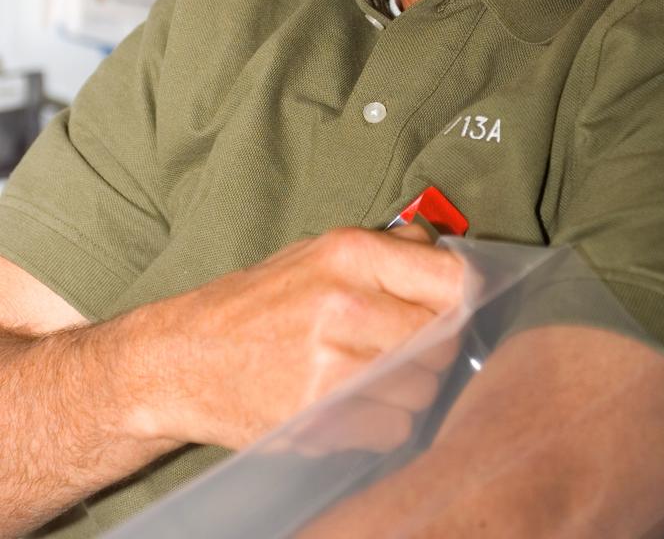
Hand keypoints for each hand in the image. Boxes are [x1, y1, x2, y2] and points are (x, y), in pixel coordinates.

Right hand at [132, 225, 464, 451]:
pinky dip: (383, 424)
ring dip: (409, 389)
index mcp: (351, 253)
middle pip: (444, 338)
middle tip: (401, 346)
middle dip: (433, 346)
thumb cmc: (255, 304)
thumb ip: (387, 250)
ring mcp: (335, 364)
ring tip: (370, 376)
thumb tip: (449, 252)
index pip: (450, 278)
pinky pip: (395, 428)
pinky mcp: (323, 416)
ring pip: (425, 388)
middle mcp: (347, 304)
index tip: (464, 308)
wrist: (183, 358)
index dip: (466, 297)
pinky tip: (351, 405)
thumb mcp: (317, 253)